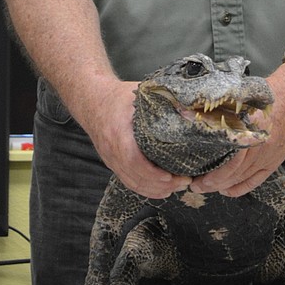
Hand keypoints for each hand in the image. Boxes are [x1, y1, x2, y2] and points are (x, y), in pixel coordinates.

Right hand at [84, 78, 191, 198]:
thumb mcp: (140, 94)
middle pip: (135, 177)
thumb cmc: (117, 97)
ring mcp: (111, 159)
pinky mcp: (113, 163)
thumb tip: (191, 113)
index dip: (151, 172)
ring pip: (132, 183)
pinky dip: (146, 189)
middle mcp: (112, 150)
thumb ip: (163, 103)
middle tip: (184, 181)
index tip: (170, 175)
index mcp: (119, 132)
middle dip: (161, 185)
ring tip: (178, 186)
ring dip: (156, 190)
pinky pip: (129, 182)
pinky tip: (162, 190)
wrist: (93, 101)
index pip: (132, 159)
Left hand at [188, 66, 284, 197]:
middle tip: (194, 186)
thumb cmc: (264, 97)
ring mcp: (268, 157)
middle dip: (211, 183)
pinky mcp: (274, 162)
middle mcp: (259, 147)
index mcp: (249, 131)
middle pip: (232, 173)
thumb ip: (220, 112)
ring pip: (241, 178)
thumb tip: (188, 115)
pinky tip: (226, 191)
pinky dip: (239, 188)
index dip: (211, 173)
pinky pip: (255, 181)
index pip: (229, 161)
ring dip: (222, 186)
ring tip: (205, 188)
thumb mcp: (240, 100)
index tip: (193, 176)